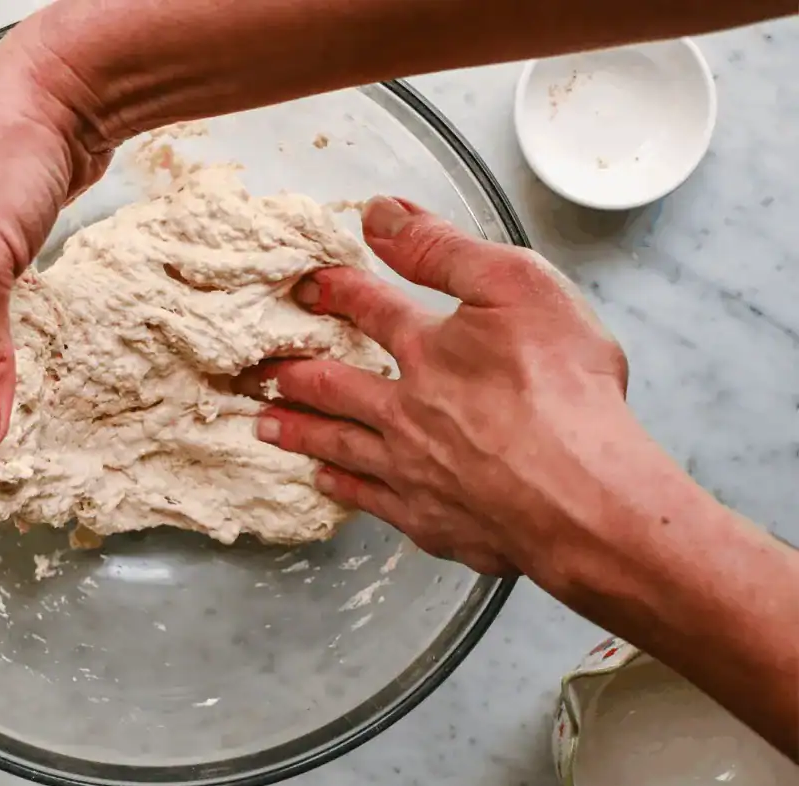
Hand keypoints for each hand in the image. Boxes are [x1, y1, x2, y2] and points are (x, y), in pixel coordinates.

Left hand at [235, 197, 629, 578]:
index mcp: (428, 350)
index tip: (305, 287)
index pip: (369, 311)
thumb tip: (380, 214)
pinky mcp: (430, 521)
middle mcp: (406, 411)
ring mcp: (413, 471)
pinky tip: (326, 483)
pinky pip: (370, 501)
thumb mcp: (516, 288)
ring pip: (340, 445)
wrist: (580, 500)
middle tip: (255, 374)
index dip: (335, 293)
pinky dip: (342, 488)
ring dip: (300, 432)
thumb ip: (443, 250)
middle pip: (334, 388)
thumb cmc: (564, 392)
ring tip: (264, 426)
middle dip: (292, 376)